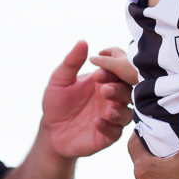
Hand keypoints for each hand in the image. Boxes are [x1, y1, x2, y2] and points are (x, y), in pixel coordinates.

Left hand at [41, 41, 132, 158]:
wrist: (50, 130)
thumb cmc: (57, 101)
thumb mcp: (60, 80)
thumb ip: (71, 62)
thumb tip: (82, 42)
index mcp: (104, 81)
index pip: (118, 71)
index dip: (113, 71)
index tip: (98, 72)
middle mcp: (112, 98)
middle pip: (127, 91)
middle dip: (118, 89)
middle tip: (104, 90)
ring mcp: (111, 117)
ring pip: (127, 113)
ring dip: (119, 111)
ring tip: (107, 110)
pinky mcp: (107, 136)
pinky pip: (116, 132)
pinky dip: (109, 127)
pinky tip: (97, 123)